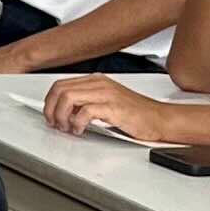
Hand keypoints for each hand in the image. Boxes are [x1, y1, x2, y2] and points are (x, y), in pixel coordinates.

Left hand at [42, 77, 168, 142]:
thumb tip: (63, 111)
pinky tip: (80, 130)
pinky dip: (77, 123)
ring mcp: (106, 94)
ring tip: (67, 128)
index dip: (49, 102)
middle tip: (55, 124)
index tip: (49, 115)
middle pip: (60, 90)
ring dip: (61, 116)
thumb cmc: (135, 113)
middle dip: (51, 109)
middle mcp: (99, 84)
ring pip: (68, 98)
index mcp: (96, 80)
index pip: (60, 85)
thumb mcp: (105, 101)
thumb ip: (85, 102)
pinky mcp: (114, 107)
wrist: (160, 119)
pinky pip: (85, 112)